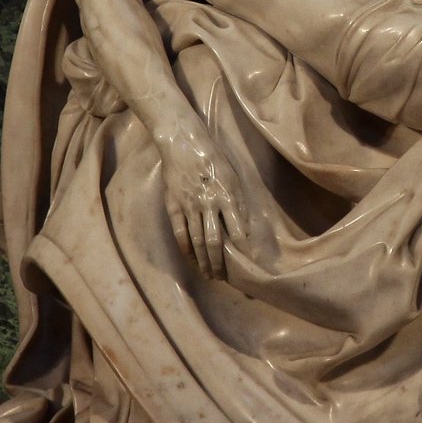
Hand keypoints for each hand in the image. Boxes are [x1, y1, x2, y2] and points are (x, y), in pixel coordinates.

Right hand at [158, 123, 241, 277]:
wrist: (184, 144)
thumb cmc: (213, 159)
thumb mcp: (233, 176)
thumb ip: (239, 202)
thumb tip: (246, 228)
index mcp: (227, 196)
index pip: (237, 230)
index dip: (242, 249)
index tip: (247, 264)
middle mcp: (209, 204)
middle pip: (214, 242)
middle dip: (219, 263)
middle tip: (223, 278)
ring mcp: (189, 206)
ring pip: (196, 241)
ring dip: (203, 260)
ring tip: (208, 274)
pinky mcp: (174, 206)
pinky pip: (180, 233)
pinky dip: (186, 249)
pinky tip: (191, 259)